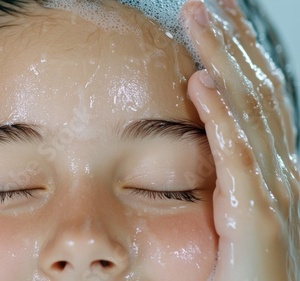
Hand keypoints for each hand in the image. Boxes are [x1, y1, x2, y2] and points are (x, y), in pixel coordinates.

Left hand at [182, 0, 299, 279]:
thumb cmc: (237, 263)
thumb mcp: (231, 203)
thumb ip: (224, 165)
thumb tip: (205, 121)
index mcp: (269, 162)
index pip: (256, 93)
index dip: (239, 52)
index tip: (215, 18)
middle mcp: (279, 167)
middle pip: (257, 89)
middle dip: (233, 41)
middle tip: (208, 3)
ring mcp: (272, 188)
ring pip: (249, 109)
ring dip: (224, 60)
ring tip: (201, 21)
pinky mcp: (255, 214)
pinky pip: (237, 155)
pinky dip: (221, 115)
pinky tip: (202, 83)